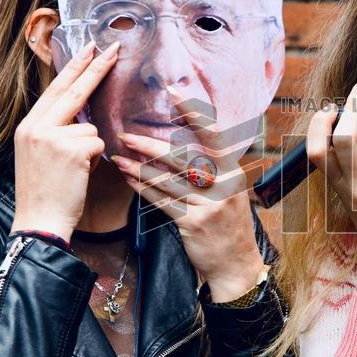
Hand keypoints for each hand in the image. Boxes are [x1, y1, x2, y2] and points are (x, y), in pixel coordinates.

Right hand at [10, 41, 117, 242]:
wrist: (39, 221)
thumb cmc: (45, 192)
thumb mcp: (39, 154)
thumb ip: (54, 130)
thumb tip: (81, 113)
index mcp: (27, 126)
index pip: (55, 89)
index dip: (74, 68)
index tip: (88, 49)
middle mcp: (35, 126)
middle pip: (73, 90)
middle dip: (95, 68)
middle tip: (112, 47)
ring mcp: (51, 137)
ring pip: (91, 127)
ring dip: (91, 148)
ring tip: (74, 170)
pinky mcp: (70, 149)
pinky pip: (98, 143)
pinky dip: (96, 160)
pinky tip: (80, 174)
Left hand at [111, 87, 263, 302]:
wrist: (237, 266)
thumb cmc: (230, 226)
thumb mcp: (230, 193)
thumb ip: (213, 170)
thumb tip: (184, 145)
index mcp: (233, 172)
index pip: (213, 134)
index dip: (194, 112)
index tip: (175, 90)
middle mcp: (224, 185)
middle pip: (183, 157)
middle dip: (151, 146)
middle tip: (126, 135)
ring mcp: (209, 206)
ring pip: (168, 180)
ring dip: (139, 168)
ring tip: (119, 159)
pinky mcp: (193, 224)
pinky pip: (163, 202)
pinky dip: (144, 190)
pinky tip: (130, 181)